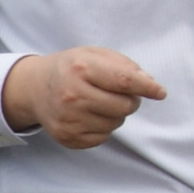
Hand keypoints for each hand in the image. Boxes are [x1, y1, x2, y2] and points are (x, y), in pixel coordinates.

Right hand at [1, 47, 165, 149]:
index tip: (160, 92)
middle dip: (130, 101)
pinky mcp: (68, 137)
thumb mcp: (94, 54)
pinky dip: (102, 128)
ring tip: (98, 103)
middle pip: (124, 106)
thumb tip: (150, 84)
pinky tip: (89, 116)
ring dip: (115, 115)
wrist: (34, 89)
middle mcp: (72, 95)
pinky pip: (103, 138)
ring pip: (116, 124)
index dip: (147, 87)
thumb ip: (123, 65)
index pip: (124, 81)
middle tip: (119, 94)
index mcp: (81, 68)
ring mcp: (69, 119)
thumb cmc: (70, 69)